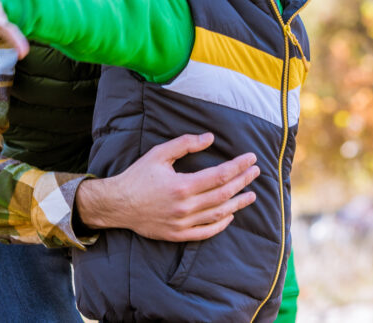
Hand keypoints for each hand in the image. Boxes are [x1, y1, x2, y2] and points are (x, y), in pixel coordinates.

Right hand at [76, 133, 259, 241]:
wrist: (117, 204)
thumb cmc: (138, 176)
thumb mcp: (159, 154)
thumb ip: (185, 144)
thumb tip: (210, 138)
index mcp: (182, 186)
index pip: (220, 175)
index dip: (238, 166)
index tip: (251, 158)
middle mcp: (185, 207)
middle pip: (224, 194)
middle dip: (243, 181)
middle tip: (256, 172)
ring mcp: (182, 223)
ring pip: (218, 214)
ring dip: (238, 204)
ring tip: (251, 195)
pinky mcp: (177, 235)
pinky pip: (205, 232)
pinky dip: (221, 225)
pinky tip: (230, 215)